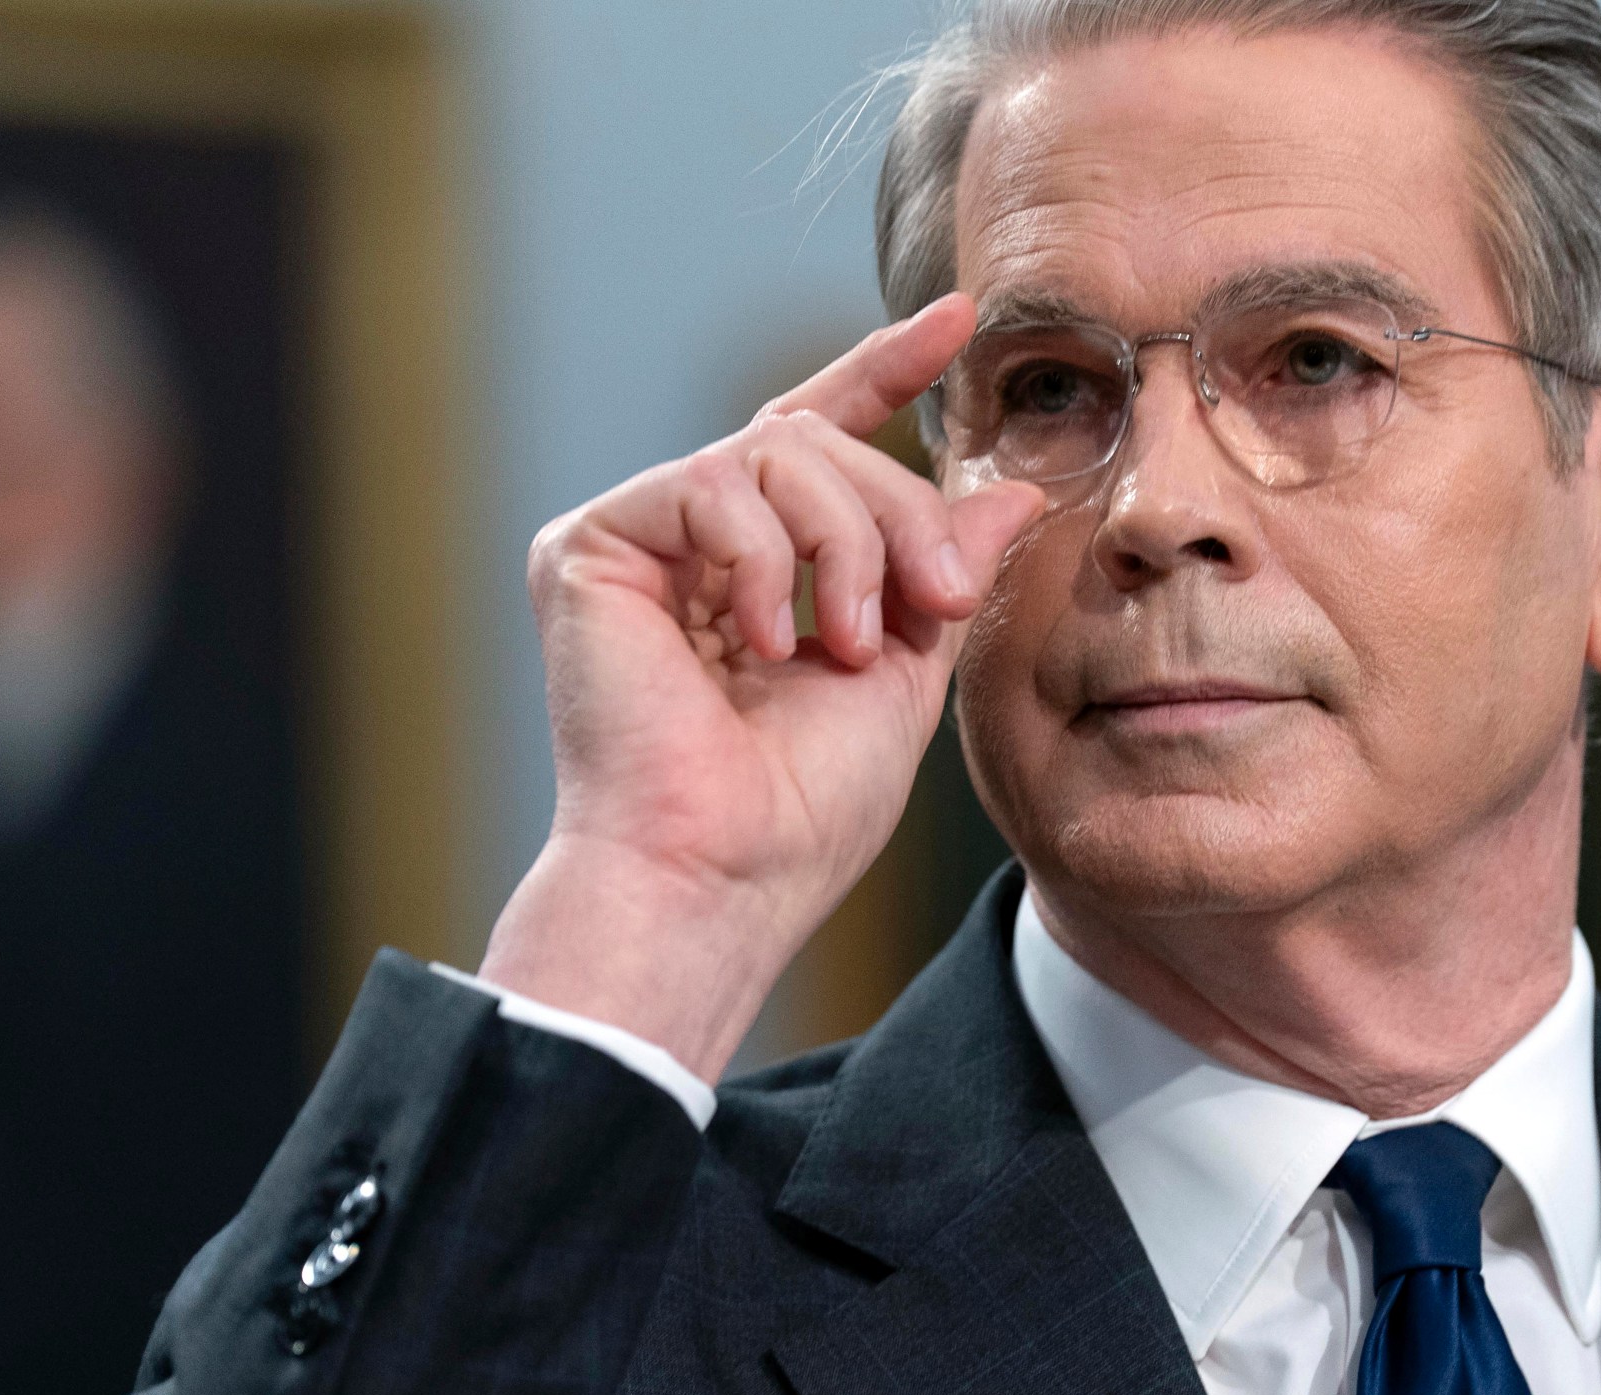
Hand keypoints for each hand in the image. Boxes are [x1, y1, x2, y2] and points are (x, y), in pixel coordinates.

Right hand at [478, 295, 1042, 1078]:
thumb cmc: (805, 807)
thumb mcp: (912, 670)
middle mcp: (694, 540)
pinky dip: (764, 560)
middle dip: (898, 513)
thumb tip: (1012, 492)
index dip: (887, 372)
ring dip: (843, 545)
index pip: (825, 438)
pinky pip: (710, 483)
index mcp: (763, 566)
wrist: (723, 870)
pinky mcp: (588, 545)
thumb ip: (947, 571)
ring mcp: (639, 539)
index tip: (958, 316)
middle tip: (936, 602)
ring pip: (778, 451)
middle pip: (821, 441)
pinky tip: (764, 643)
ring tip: (846, 646)